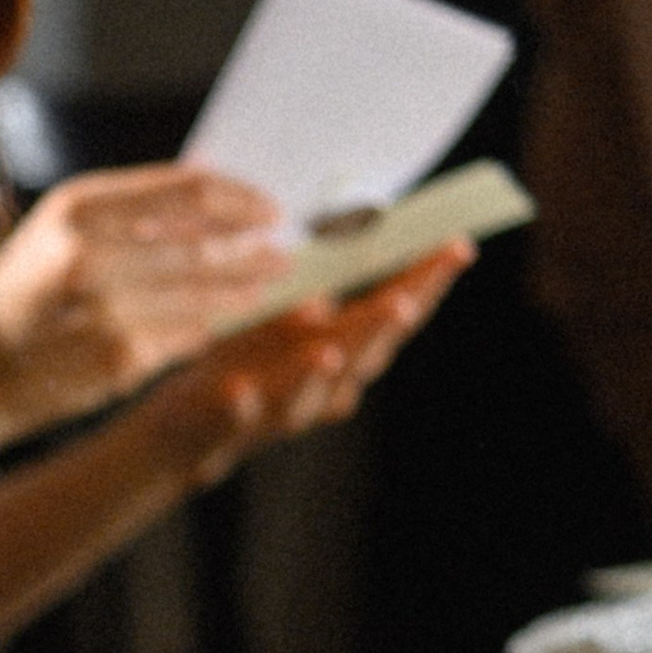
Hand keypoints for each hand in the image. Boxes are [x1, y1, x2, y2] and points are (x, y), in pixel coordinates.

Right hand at [0, 164, 292, 451]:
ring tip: (272, 281)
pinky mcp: (118, 358)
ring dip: (245, 287)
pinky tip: (227, 318)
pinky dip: (210, 327)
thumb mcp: (57, 231)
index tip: (269, 209)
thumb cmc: (24, 294)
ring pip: (202, 292)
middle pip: (202, 242)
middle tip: (284, 249)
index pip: (186, 190)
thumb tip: (211, 183)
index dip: (239, 199)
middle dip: (252, 247)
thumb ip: (125, 207)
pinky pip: (185, 335)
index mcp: (77, 208)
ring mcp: (106, 309)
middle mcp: (90, 254)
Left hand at [137, 241, 470, 487]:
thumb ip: (319, 279)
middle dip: (383, 329)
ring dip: (318, 374)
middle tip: (406, 302)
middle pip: (363, 356)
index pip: (396, 312)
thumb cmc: (250, 358)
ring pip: (308, 395)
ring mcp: (278, 408)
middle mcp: (326, 384)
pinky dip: (242, 404)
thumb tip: (352, 225)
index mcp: (345, 347)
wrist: (194, 427)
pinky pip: (237, 416)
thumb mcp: (286, 308)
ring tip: (328, 351)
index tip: (457, 248)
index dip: (427, 284)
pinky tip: (240, 388)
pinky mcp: (228, 424)